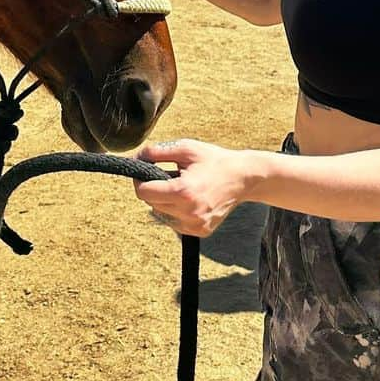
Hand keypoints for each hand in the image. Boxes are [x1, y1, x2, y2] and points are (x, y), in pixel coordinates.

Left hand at [133, 139, 252, 237]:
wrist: (243, 178)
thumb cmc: (214, 160)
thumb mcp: (185, 148)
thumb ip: (156, 152)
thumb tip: (135, 158)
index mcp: (183, 192)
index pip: (143, 192)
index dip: (140, 180)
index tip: (146, 171)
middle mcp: (188, 213)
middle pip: (151, 203)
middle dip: (154, 189)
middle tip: (169, 176)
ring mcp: (195, 225)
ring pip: (161, 214)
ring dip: (165, 200)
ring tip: (183, 187)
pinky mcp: (200, 232)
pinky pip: (175, 222)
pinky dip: (176, 211)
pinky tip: (190, 199)